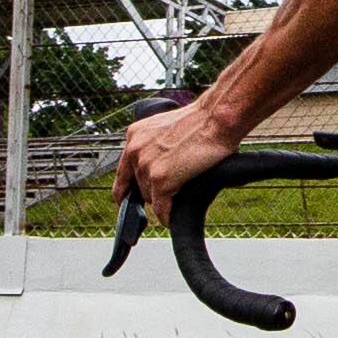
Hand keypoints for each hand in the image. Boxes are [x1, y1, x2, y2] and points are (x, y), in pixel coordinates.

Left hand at [117, 99, 237, 219]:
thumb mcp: (165, 128)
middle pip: (138, 186)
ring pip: (149, 198)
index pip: (122, 170)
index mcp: (134, 135)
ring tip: (179, 193)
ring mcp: (146, 166)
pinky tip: (171, 218)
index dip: (123, 189)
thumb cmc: (200, 121)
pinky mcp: (160, 180)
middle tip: (172, 188)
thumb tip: (156, 165)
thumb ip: (153, 145)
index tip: (123, 199)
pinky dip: (166, 216)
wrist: (215, 119)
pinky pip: (160, 208)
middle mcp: (135, 150)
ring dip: (163, 201)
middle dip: (153, 192)